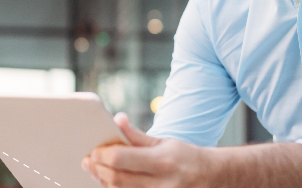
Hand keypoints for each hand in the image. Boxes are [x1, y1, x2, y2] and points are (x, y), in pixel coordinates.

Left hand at [80, 112, 213, 187]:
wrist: (212, 178)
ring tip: (96, 170)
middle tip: (88, 161)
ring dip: (103, 181)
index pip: (121, 159)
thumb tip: (117, 119)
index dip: (102, 155)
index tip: (93, 151)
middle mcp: (161, 184)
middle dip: (98, 169)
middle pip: (117, 179)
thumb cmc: (186, 157)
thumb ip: (137, 135)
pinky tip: (111, 181)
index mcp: (162, 162)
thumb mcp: (164, 141)